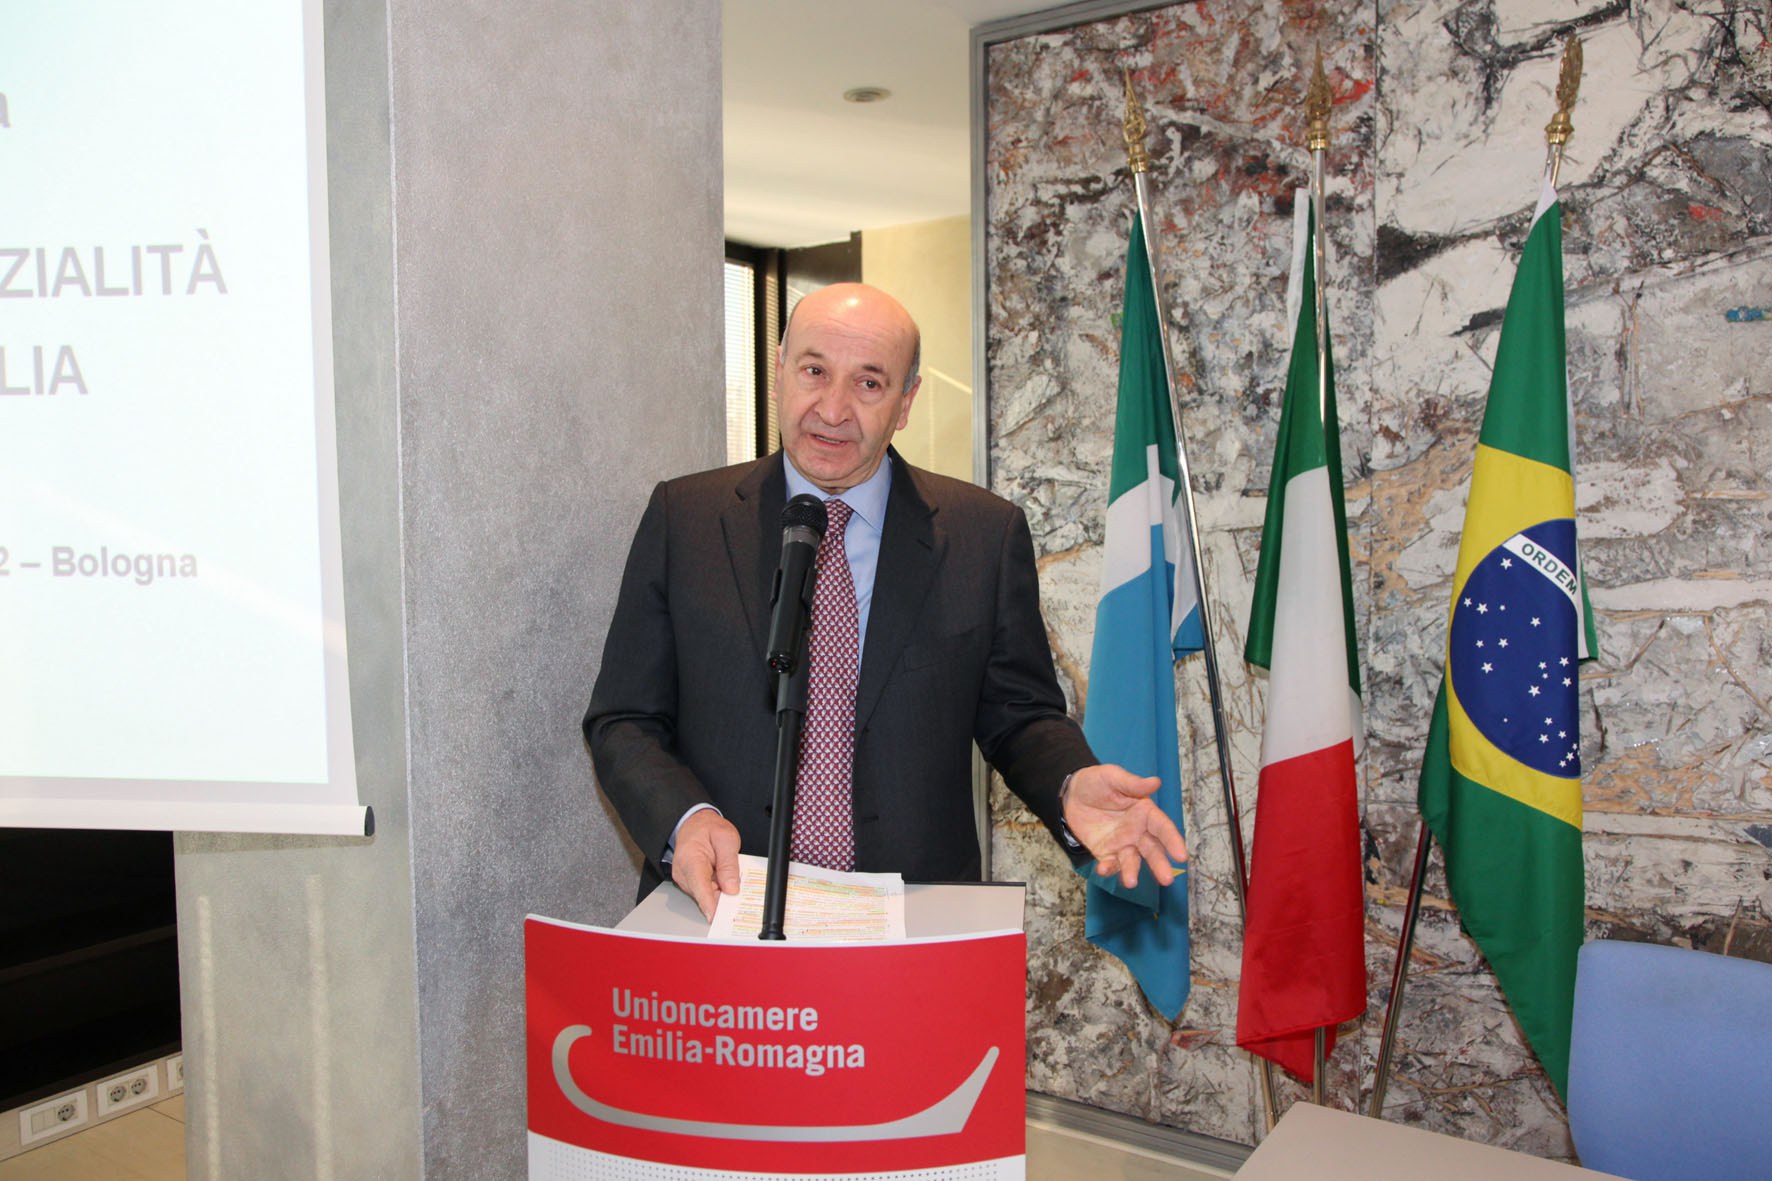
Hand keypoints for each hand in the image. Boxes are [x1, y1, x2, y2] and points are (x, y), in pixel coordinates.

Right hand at [670, 809, 741, 919]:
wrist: (694, 823)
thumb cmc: (708, 828)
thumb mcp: (726, 839)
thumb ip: (729, 864)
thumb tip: (732, 888)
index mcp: (690, 859)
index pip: (699, 887)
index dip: (709, 905)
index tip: (717, 917)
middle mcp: (683, 873)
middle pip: (704, 895)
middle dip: (722, 898)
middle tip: (740, 894)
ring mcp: (685, 880)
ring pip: (706, 896)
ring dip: (721, 892)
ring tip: (731, 877)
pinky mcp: (689, 883)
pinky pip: (705, 892)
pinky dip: (717, 890)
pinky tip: (725, 881)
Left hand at [1062, 763, 1187, 889]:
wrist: (1070, 794)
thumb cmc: (1096, 782)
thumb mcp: (1112, 777)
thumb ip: (1132, 783)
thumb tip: (1156, 782)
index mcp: (1145, 812)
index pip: (1163, 828)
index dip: (1173, 841)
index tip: (1181, 856)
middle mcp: (1138, 831)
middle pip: (1153, 850)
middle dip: (1160, 865)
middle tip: (1167, 880)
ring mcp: (1122, 844)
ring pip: (1132, 861)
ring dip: (1132, 872)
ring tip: (1130, 882)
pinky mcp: (1105, 853)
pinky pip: (1110, 864)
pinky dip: (1108, 869)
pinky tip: (1103, 869)